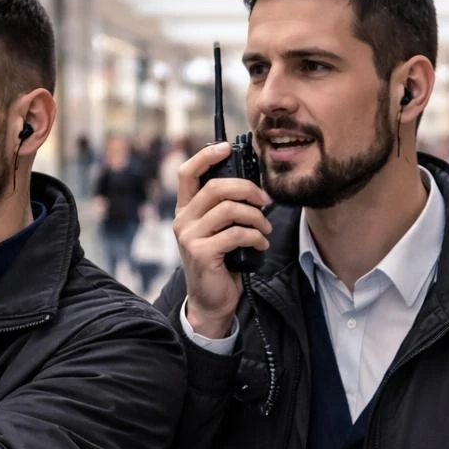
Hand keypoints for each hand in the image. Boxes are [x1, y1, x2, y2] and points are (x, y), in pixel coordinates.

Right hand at [174, 142, 271, 338]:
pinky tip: (261, 244)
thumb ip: (225, 208)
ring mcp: (189, 237)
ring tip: (265, 229)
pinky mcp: (202, 253)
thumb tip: (252, 186)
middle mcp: (182, 220)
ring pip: (230, 209)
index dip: (206, 155)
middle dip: (248, 189)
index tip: (228, 147)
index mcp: (185, 210)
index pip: (187, 172)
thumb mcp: (219, 231)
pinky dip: (255, 237)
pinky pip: (236, 234)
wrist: (212, 301)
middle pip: (216, 187)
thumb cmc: (220, 263)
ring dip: (256, 217)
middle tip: (265, 201)